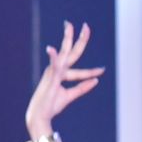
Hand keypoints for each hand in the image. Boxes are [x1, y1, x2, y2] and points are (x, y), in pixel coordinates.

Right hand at [25, 22, 104, 140]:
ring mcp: (53, 72)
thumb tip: (96, 81)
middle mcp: (57, 69)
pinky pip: (53, 65)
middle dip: (80, 39)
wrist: (40, 115)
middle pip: (71, 52)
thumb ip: (82, 88)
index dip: (92, 71)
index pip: (80, 70)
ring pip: (64, 53)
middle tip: (86, 26)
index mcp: (61, 74)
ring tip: (69, 25)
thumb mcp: (70, 95)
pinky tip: (51, 49)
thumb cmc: (52, 105)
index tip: (102, 70)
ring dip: (67, 38)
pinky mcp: (51, 77)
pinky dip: (53, 57)